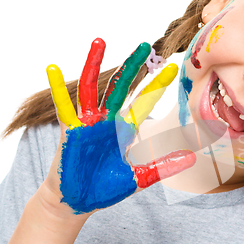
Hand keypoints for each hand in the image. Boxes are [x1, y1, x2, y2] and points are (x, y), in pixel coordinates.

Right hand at [46, 38, 195, 214]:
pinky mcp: (69, 132)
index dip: (157, 86)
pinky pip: (64, 108)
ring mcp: (87, 124)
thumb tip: (191, 159)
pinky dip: (58, 89)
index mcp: (124, 130)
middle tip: (145, 45)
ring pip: (92, 88)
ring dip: (93, 64)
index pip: (144, 102)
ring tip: (100, 41)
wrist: (78, 202)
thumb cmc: (105, 189)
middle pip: (121, 87)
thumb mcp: (139, 178)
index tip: (172, 69)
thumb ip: (162, 167)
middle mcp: (107, 121)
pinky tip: (52, 68)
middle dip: (133, 66)